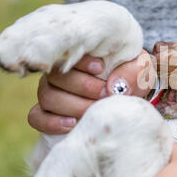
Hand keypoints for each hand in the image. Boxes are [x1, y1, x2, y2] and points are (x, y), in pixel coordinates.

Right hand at [28, 50, 152, 133]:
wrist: (130, 96)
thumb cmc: (132, 77)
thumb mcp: (140, 70)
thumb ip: (133, 72)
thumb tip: (113, 87)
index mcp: (79, 56)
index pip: (66, 53)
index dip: (81, 62)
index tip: (101, 68)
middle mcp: (61, 72)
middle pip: (55, 77)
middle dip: (82, 87)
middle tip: (105, 94)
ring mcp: (52, 92)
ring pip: (48, 97)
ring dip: (73, 105)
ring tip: (94, 110)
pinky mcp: (47, 113)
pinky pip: (36, 116)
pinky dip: (51, 122)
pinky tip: (72, 124)